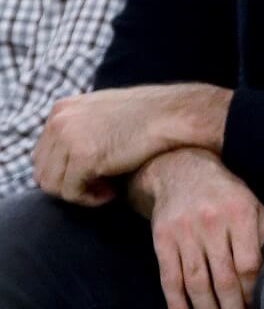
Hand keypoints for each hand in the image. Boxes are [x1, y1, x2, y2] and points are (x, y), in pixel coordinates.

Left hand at [32, 84, 230, 204]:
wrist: (176, 114)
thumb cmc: (149, 117)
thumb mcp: (105, 113)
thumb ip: (81, 128)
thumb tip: (65, 158)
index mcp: (62, 108)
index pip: (42, 154)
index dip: (65, 172)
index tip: (93, 176)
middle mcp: (60, 120)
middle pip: (43, 171)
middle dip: (69, 185)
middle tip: (100, 186)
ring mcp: (69, 137)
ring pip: (53, 185)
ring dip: (80, 193)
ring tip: (107, 190)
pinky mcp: (84, 156)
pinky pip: (72, 192)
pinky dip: (91, 199)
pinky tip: (113, 192)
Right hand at [137, 148, 263, 308]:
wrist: (179, 169)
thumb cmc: (225, 193)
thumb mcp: (251, 202)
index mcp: (239, 212)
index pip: (248, 262)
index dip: (253, 292)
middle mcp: (211, 223)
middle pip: (224, 279)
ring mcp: (184, 233)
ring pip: (197, 284)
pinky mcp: (161, 241)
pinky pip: (169, 280)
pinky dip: (177, 308)